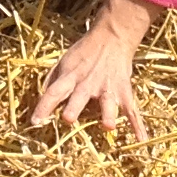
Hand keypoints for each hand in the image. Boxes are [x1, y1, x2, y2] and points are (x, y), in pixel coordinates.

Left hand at [26, 0, 160, 142]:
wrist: (112, 37)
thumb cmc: (84, 52)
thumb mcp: (64, 60)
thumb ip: (53, 79)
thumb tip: (42, 95)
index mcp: (70, 76)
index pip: (54, 91)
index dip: (44, 106)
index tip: (35, 122)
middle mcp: (88, 83)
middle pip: (79, 97)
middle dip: (74, 108)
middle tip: (68, 119)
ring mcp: (107, 88)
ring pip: (107, 103)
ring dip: (107, 114)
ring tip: (108, 126)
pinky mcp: (123, 91)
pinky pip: (131, 110)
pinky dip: (137, 124)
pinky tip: (141, 139)